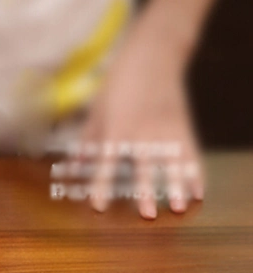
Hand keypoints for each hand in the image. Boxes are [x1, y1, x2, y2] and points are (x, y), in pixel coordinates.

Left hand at [81, 24, 203, 219]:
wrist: (151, 57)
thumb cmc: (118, 84)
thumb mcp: (97, 110)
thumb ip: (88, 140)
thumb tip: (74, 165)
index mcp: (116, 129)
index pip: (106, 163)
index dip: (101, 185)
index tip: (98, 206)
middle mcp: (141, 132)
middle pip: (143, 166)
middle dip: (144, 190)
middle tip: (146, 215)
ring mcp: (165, 129)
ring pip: (172, 163)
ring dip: (175, 186)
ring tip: (177, 206)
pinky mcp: (183, 125)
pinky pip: (191, 153)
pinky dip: (195, 173)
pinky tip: (198, 193)